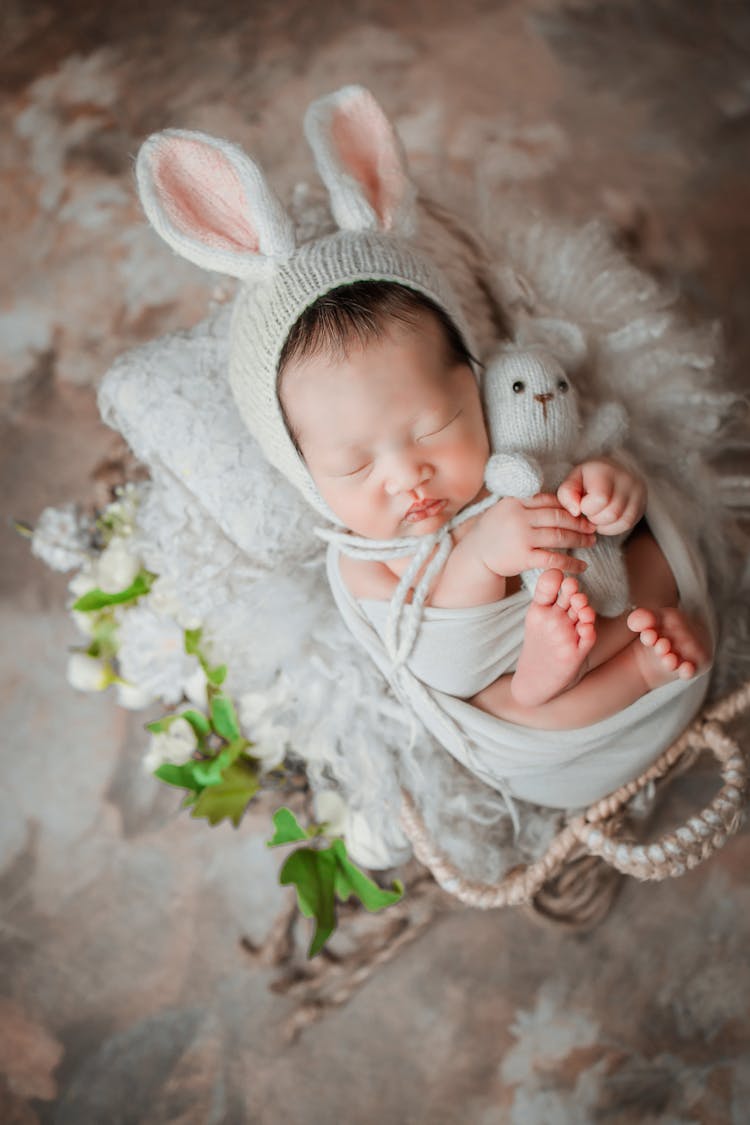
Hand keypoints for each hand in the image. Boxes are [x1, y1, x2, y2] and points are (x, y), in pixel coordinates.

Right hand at [478, 494, 595, 576]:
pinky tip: (581, 566)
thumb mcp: (506, 510)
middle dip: (579, 522)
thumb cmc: (495, 531)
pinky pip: (553, 559)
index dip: (568, 506)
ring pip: (559, 536)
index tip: (581, 512)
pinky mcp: (523, 557)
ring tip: (591, 542)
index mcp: (515, 502)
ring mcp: (521, 537)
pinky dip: (571, 563)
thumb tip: (558, 500)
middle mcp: (519, 517)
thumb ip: (527, 504)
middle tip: (592, 527)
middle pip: (558, 517)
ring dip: (579, 540)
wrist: (476, 555)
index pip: (549, 500)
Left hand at [557, 459, 645, 535]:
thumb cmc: (589, 478)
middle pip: (611, 513)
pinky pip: (628, 525)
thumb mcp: (573, 480)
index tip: (582, 503)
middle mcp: (626, 480)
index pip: (600, 499)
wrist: (614, 469)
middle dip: (595, 518)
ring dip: (603, 524)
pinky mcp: (642, 505)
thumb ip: (567, 494)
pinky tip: (605, 520)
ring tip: (596, 514)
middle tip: (589, 511)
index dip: (586, 507)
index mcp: (606, 471)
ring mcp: (638, 492)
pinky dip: (612, 527)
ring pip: (621, 521)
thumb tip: (575, 512)